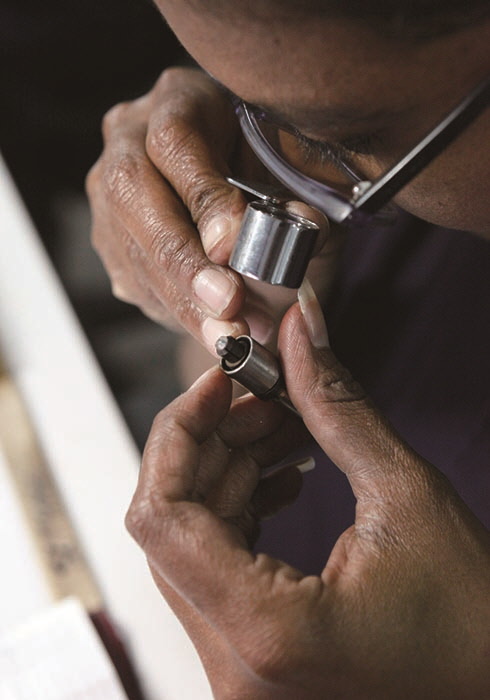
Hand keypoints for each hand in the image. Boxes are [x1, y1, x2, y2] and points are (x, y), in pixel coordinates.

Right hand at [86, 67, 334, 352]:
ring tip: (230, 336)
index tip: (234, 246)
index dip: (203, 196)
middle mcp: (128, 140)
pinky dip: (176, 312)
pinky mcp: (110, 240)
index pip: (175, 142)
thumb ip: (302, 196)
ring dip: (182, 300)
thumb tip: (301, 224)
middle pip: (133, 195)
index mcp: (178, 100)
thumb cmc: (275, 173)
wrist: (240, 192)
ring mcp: (109, 192)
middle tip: (228, 305)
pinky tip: (212, 332)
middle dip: (183, 259)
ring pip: (131, 247)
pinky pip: (133, 280)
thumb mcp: (299, 175)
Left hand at [126, 285, 489, 698]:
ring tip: (280, 428)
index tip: (217, 385)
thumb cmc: (475, 621)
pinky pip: (216, 569)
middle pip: (170, 525)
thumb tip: (299, 332)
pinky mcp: (252, 657)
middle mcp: (236, 665)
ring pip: (190, 543)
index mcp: (267, 631)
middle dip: (212, 444)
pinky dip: (239, 509)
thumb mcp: (407, 496)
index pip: (160, 517)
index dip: (179, 433)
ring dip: (229, 472)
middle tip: (261, 397)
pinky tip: (281, 474)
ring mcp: (239, 669)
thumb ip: (337, 407)